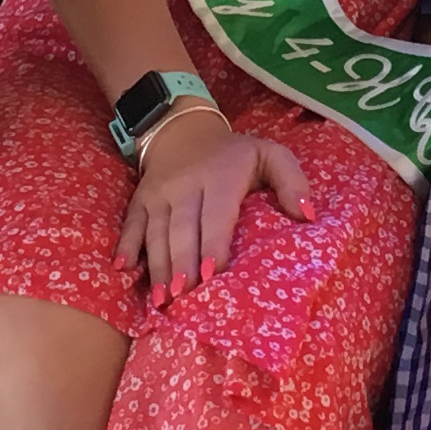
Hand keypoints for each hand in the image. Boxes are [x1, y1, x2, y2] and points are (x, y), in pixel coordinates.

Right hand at [118, 105, 307, 297]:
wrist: (184, 130)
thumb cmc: (234, 155)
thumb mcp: (268, 155)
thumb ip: (292, 181)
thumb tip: (307, 216)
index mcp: (221, 176)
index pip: (216, 213)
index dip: (212, 242)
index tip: (213, 274)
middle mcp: (186, 185)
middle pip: (182, 228)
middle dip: (183, 264)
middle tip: (184, 297)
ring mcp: (159, 194)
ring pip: (156, 232)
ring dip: (158, 266)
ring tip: (162, 299)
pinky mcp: (140, 200)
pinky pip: (130, 224)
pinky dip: (125, 246)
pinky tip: (122, 269)